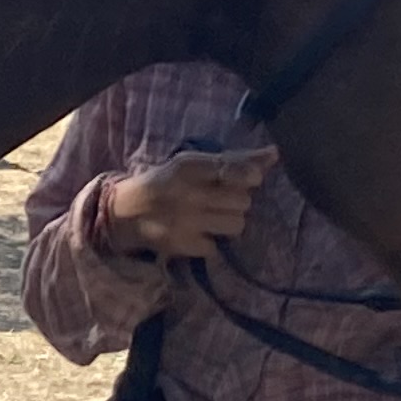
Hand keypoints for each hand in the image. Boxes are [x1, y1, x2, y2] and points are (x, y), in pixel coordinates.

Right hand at [98, 141, 274, 258]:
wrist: (126, 212)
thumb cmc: (169, 182)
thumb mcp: (194, 164)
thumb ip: (235, 159)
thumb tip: (275, 154)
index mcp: (189, 166)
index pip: (232, 170)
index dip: (249, 175)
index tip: (252, 179)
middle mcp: (187, 193)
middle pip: (243, 200)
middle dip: (238, 200)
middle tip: (221, 200)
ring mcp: (184, 221)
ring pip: (236, 224)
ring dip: (229, 221)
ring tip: (213, 217)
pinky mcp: (181, 245)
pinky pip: (216, 246)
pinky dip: (210, 242)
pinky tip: (197, 233)